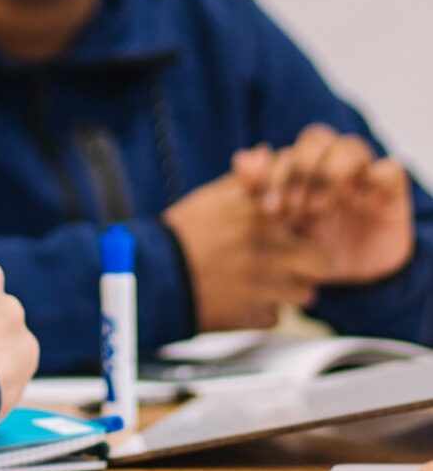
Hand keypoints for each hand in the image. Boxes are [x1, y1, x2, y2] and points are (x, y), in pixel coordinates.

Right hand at [163, 172, 328, 329]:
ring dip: (289, 289)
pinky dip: (262, 311)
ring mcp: (262, 287)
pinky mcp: (251, 317)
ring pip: (305, 293)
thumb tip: (265, 153)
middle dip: (309, 262)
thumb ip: (243, 179)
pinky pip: (276, 317)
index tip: (293, 228)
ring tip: (266, 282)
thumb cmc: (180, 234)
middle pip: (320, 260)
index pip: (310, 217)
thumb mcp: (210, 198)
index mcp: (258, 216)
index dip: (306, 223)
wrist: (150, 276)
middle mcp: (266, 251)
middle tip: (289, 262)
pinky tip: (244, 300)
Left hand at [232, 124, 413, 282]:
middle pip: (317, 139)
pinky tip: (359, 203)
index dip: (275, 175)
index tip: (268, 210)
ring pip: (351, 146)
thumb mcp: (275, 226)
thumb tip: (242, 158)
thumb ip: (254, 190)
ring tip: (319, 208)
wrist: (345, 276)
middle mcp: (329, 162)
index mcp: (299, 166)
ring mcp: (362, 173)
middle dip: (301, 170)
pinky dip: (375, 178)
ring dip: (331, 173)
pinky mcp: (390, 190)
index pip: (288, 151)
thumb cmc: (300, 247)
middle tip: (294, 208)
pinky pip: (390, 169)